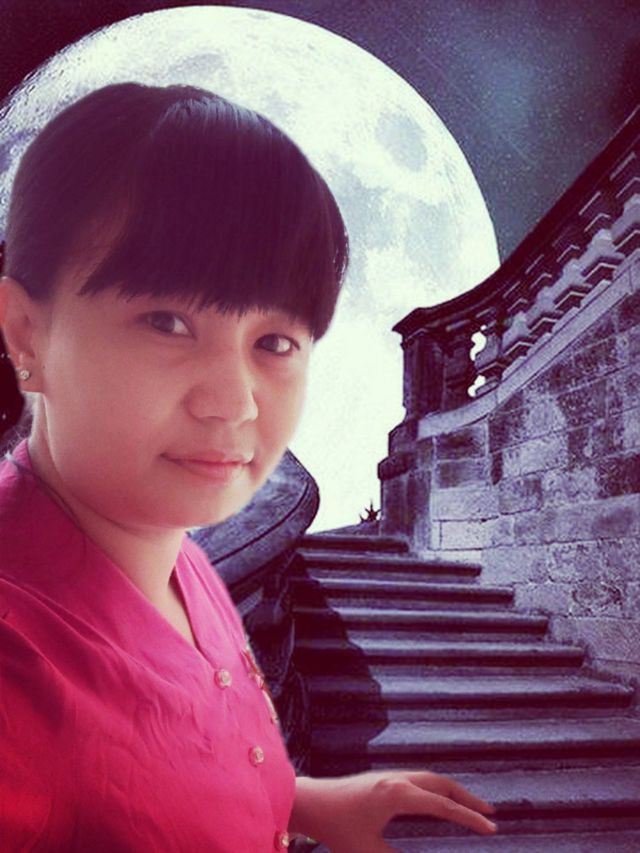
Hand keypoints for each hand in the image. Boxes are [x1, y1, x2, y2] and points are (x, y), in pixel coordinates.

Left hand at [290, 769, 496, 852]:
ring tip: (471, 807)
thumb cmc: (337, 829)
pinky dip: (438, 788)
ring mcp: (391, 776)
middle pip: (442, 784)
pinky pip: (420, 780)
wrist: (311, 802)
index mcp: (398, 795)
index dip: (469, 818)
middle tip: (490, 815)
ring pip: (431, 778)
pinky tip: (440, 801)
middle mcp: (398, 780)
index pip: (443, 805)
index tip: (492, 828)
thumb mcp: (368, 852)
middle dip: (468, 799)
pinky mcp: (384, 779)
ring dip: (453, 791)